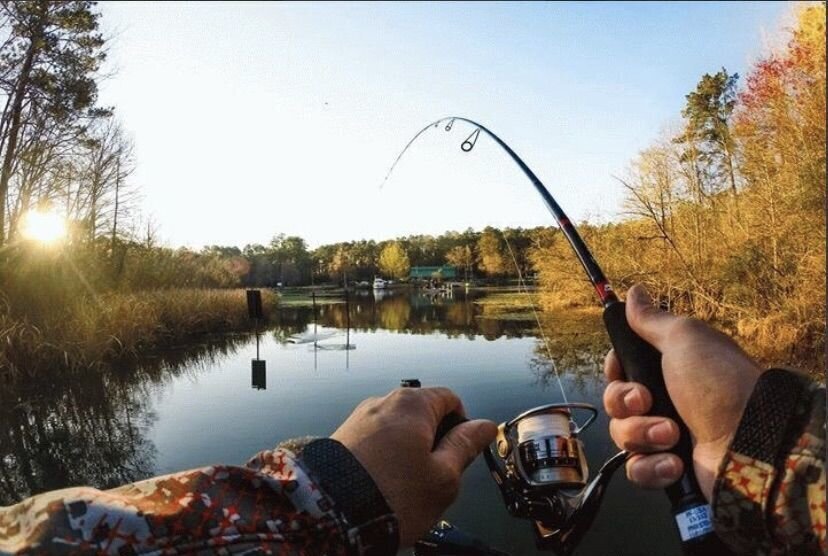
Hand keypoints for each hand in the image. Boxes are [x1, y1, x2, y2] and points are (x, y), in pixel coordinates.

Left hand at [331, 387, 496, 546]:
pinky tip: (382, 484)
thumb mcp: (443, 477)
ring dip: (408, 450)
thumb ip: (465, 446)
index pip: (450, 399)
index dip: (463, 425)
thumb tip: (485, 426)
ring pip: (398, 428)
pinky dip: (385, 457)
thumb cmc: (394, 496)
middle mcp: (383, 401)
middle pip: (423, 412)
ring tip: (404, 486)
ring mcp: (359, 418)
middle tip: (434, 477)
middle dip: (434, 440)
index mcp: (413, 403)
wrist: (329, 515)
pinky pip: (375, 439)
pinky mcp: (341, 436)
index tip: (461, 454)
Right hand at [603, 284, 761, 499]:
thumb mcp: (685, 339)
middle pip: (615, 401)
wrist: (751, 443)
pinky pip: (637, 469)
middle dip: (625, 402)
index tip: (621, 369)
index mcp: (666, 369)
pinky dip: (651, 467)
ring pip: (622, 435)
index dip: (614, 370)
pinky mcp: (667, 469)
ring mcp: (665, 437)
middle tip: (646, 401)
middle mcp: (664, 401)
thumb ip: (652, 319)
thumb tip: (634, 290)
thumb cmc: (719, 383)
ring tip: (672, 435)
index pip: (619, 369)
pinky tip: (673, 462)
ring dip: (642, 434)